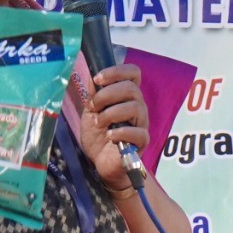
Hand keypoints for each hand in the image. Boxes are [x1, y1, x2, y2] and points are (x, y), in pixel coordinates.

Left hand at [78, 62, 150, 187]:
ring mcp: (141, 123)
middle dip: (107, 95)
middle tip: (93, 107)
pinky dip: (121, 132)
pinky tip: (110, 136)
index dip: (117, 71)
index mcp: (126, 96)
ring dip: (111, 113)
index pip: (133, 73)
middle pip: (131, 88)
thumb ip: (93, 94)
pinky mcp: (142, 142)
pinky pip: (138, 132)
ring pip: (135, 107)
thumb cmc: (98, 135)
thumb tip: (93, 76)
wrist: (100, 161)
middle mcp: (137, 106)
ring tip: (99, 123)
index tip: (98, 79)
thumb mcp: (90, 111)